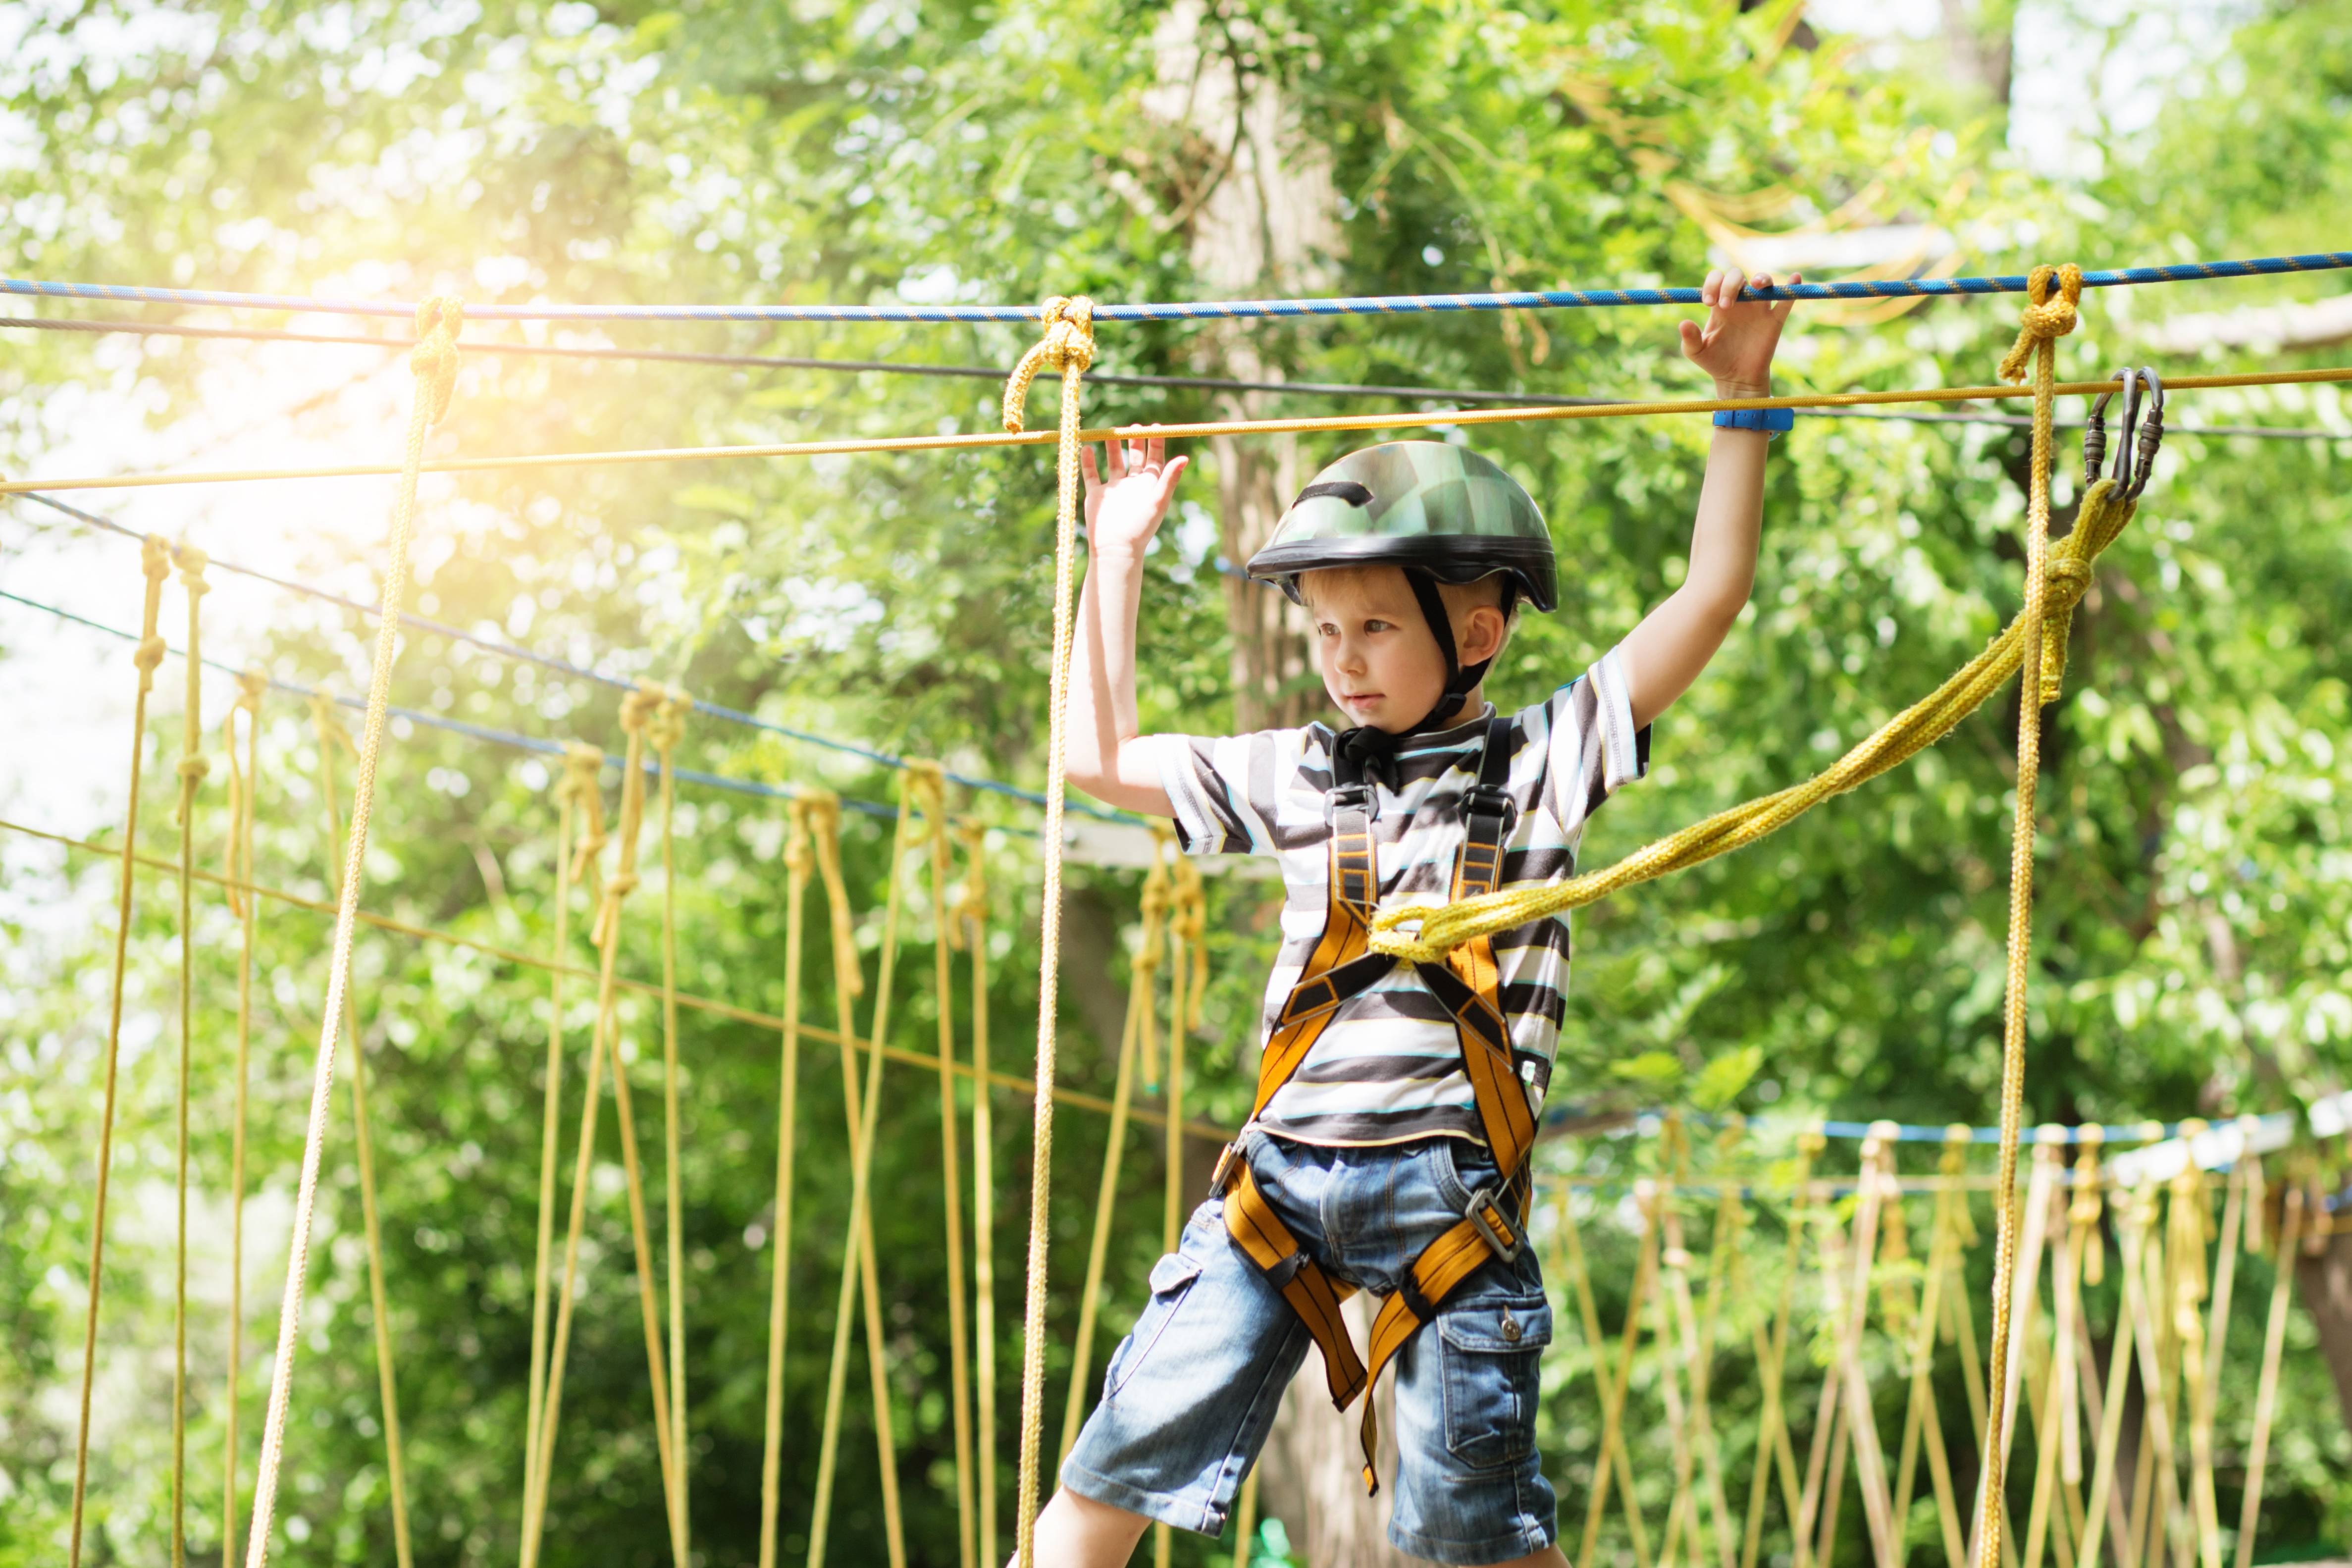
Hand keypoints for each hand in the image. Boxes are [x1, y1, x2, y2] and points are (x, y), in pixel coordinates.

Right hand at [1081, 433, 1187, 559]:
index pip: (1155, 458)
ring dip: (1112, 447)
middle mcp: (1132, 485)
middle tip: (1132, 426)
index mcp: (1149, 486)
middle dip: (1133, 441)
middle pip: (1135, 457)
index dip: (1155, 442)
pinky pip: (1091, 474)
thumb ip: (1169, 479)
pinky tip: (1087, 448)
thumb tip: (1185, 457)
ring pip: (1113, 462)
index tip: (1154, 426)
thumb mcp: (1158, 501)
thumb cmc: (1140, 528)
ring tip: (1109, 432)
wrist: (1115, 548)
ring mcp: (1114, 489)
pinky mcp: (1097, 495)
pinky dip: (1088, 461)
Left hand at [1678, 268, 1799, 396]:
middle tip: (1725, 305)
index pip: (1717, 280)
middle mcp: (1740, 302)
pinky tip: (1795, 278)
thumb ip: (1690, 338)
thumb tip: (1683, 323)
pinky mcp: (1774, 320)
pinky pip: (1786, 300)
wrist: (1736, 379)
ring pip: (1764, 283)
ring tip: (1756, 284)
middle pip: (1739, 276)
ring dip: (1761, 278)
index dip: (1713, 284)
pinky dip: (1792, 288)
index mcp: (1720, 304)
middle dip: (1731, 284)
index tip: (1708, 302)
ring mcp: (1758, 309)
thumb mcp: (1696, 352)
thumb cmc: (1715, 362)